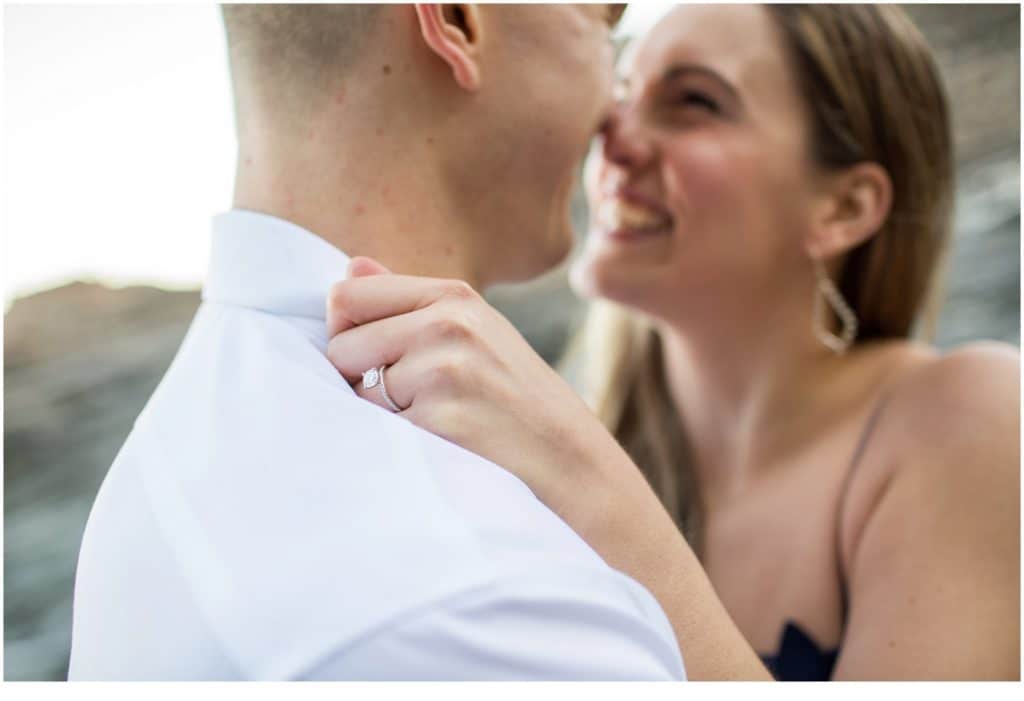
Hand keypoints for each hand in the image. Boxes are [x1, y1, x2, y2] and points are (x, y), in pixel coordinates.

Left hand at [325, 257, 630, 513]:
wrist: (568, 457)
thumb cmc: (514, 397)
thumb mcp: (474, 331)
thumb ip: (408, 301)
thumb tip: (350, 266)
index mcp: (453, 296)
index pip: (348, 295)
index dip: (346, 331)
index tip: (373, 358)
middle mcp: (447, 324)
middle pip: (341, 346)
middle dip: (358, 378)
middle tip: (409, 399)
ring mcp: (443, 370)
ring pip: (356, 392)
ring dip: (381, 415)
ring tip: (434, 420)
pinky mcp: (439, 418)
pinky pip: (377, 429)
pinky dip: (396, 441)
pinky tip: (438, 443)